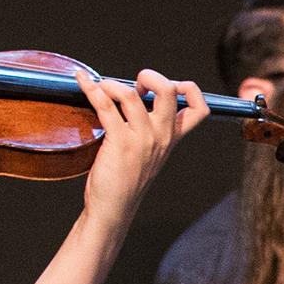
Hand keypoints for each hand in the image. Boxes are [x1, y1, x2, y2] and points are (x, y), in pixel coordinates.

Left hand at [78, 67, 208, 227]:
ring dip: (111, 84)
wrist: (114, 207)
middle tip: (136, 83)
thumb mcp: (149, 153)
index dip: (189, 89)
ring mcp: (141, 139)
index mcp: (171, 138)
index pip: (199, 109)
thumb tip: (134, 98)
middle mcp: (161, 136)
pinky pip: (106, 106)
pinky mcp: (119, 142)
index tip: (168, 86)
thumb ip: (150, 129)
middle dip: (151, 76)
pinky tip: (84, 84)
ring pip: (131, 95)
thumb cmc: (126, 180)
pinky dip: (92, 90)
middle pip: (169, 91)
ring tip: (102, 87)